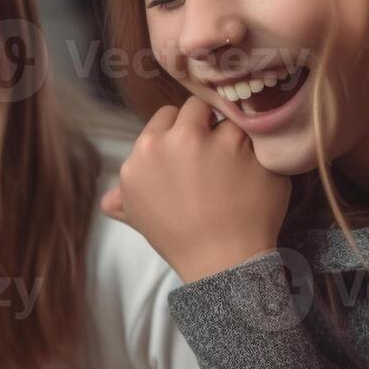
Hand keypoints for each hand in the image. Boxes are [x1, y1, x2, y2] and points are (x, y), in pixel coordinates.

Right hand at [101, 98, 291, 283]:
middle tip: (214, 150)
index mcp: (146, 150)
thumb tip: (108, 199)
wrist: (221, 261)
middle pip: (197, 107)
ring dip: (235, 135)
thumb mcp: (137, 217)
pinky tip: (255, 170)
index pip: (166, 115)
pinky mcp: (255, 149)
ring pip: (229, 119)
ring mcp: (220, 141)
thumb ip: (122, 199)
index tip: (188, 149)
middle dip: (206, 122)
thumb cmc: (177, 239)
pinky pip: (260, 136)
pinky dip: (260, 150)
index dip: (179, 130)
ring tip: (238, 163)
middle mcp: (180, 138)